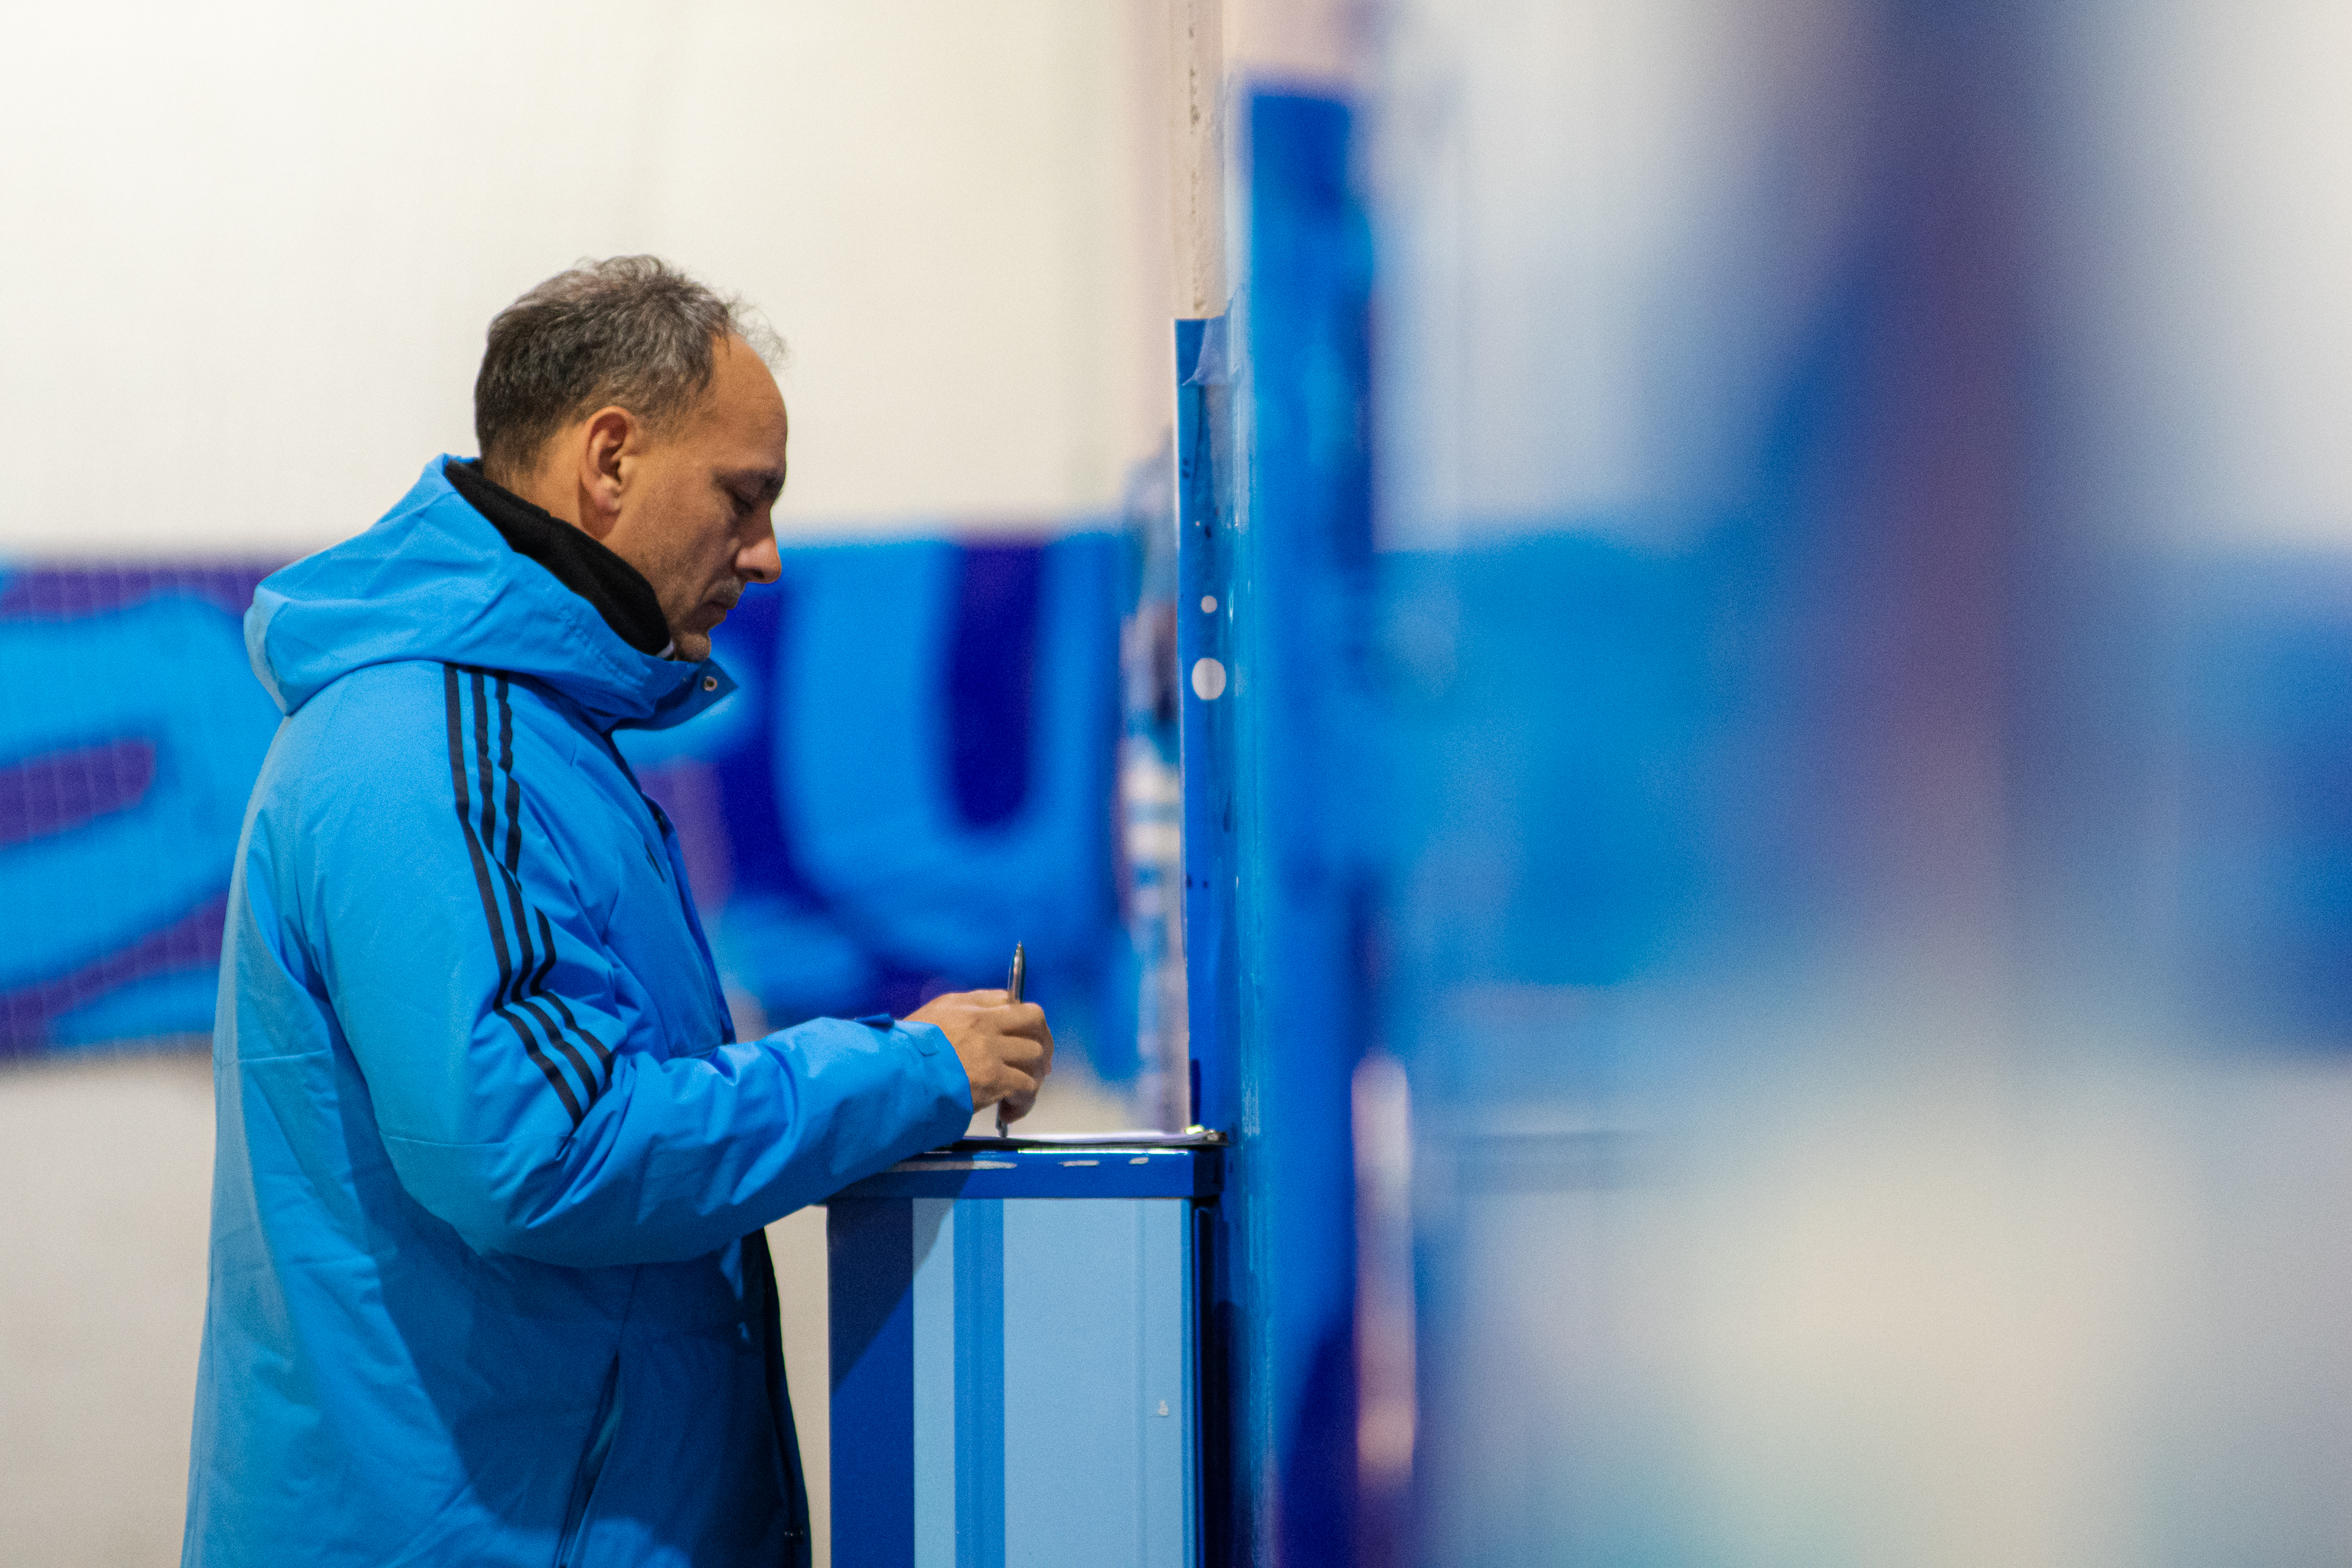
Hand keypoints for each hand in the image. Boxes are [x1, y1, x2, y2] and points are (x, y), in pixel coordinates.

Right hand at [906, 989, 1054, 1124]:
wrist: (892, 1080)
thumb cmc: (899, 1057)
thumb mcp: (924, 1023)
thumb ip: (952, 1022)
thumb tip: (971, 1037)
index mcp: (962, 1005)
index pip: (1007, 999)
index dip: (1019, 1020)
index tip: (1020, 1037)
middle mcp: (981, 1021)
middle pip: (1034, 1018)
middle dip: (1042, 1039)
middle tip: (1038, 1063)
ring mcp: (990, 1049)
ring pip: (1035, 1055)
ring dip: (1032, 1077)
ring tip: (1016, 1095)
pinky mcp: (993, 1078)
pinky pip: (1026, 1087)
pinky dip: (1023, 1103)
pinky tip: (1008, 1112)